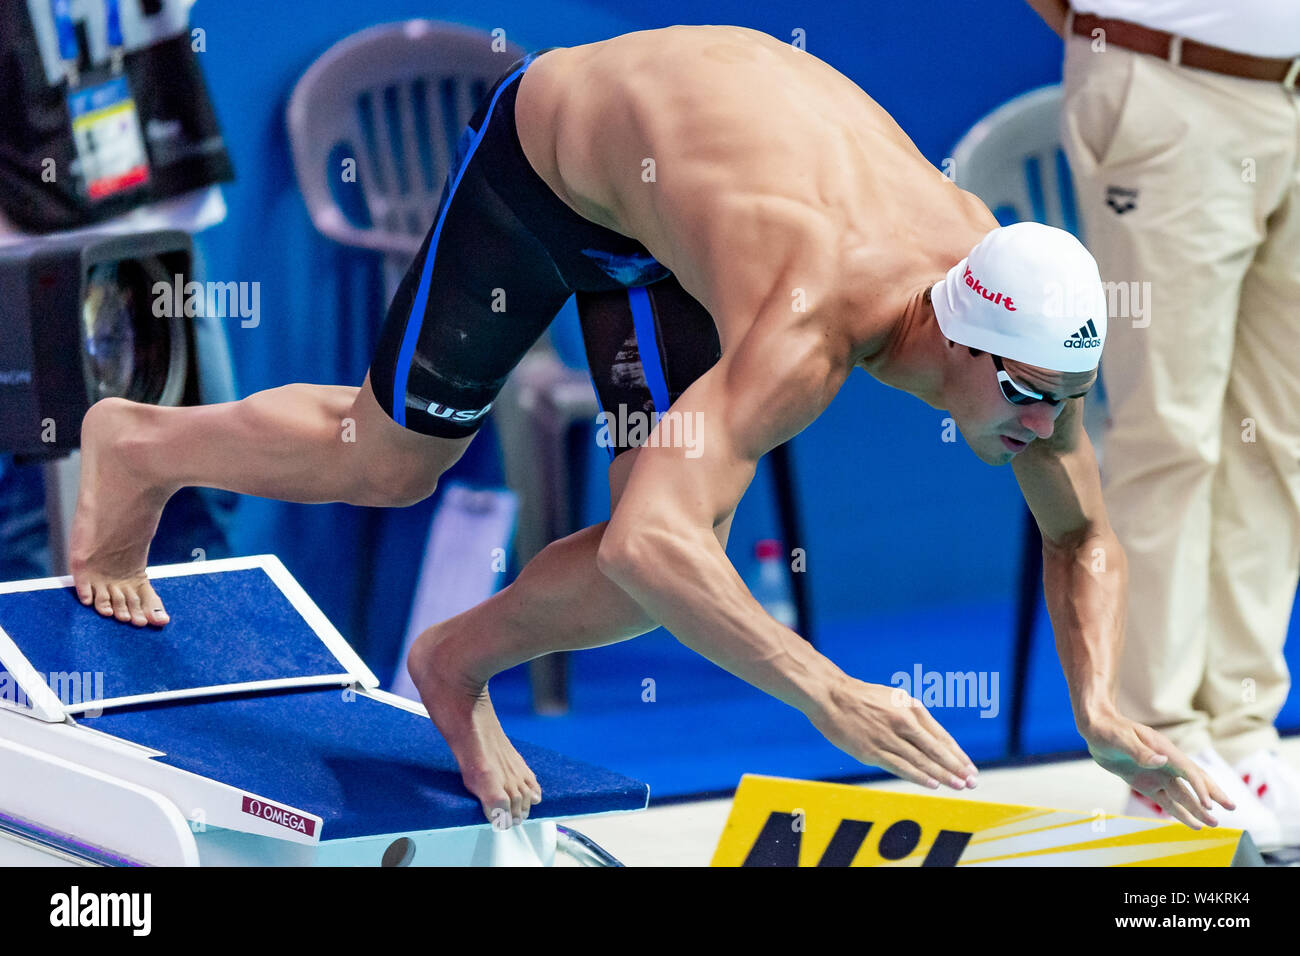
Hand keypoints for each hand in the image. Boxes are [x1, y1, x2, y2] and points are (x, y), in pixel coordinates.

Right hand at [808, 677, 977, 789]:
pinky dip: (918, 776)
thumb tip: (933, 740)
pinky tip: (932, 784)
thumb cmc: (862, 698)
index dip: (957, 754)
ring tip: (959, 786)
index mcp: (910, 707)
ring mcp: (887, 737)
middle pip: (935, 749)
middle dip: (956, 767)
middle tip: (973, 782)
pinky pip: (900, 766)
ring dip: (942, 775)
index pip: (940, 736)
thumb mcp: (893, 699)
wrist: (829, 695)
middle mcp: (903, 722)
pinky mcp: (871, 750)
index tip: (971, 768)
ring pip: (921, 760)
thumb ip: (912, 718)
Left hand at [1080, 710, 1235, 828]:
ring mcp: (1157, 774)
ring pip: (1183, 794)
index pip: (1188, 771)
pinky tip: (1193, 824)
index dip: (1200, 787)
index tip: (1209, 804)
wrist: (1096, 728)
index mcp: (1164, 749)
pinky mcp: (1147, 783)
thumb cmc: (1109, 729)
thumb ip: (1140, 752)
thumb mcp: (1121, 738)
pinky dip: (1180, 812)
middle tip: (1232, 808)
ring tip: (1214, 824)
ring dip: (1198, 809)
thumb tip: (1161, 761)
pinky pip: (1166, 801)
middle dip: (1212, 794)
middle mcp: (1165, 763)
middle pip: (1194, 781)